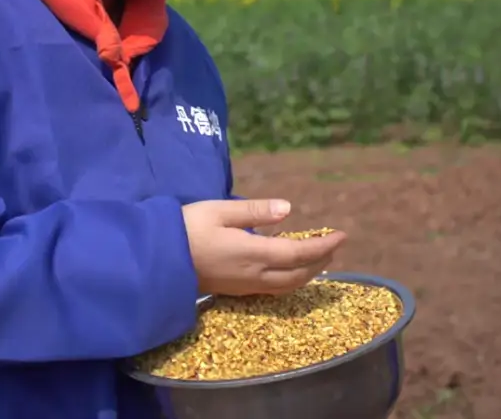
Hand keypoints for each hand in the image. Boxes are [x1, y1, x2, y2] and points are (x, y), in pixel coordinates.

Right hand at [181, 198, 346, 296]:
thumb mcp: (219, 211)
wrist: (158, 260)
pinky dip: (291, 279)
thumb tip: (288, 209)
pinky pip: (274, 289)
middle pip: (298, 275)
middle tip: (335, 245)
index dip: (324, 247)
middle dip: (321, 261)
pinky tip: (290, 269)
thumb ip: (254, 211)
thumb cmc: (185, 229)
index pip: (298, 254)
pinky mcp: (237, 290)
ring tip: (319, 258)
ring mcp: (245, 286)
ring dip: (308, 273)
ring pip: (287, 286)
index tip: (342, 235)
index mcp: (252, 253)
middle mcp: (254, 275)